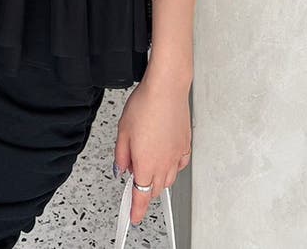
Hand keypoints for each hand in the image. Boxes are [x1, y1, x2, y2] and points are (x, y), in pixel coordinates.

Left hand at [112, 73, 191, 227]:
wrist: (166, 89)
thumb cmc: (145, 105)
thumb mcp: (122, 131)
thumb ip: (121, 155)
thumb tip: (121, 169)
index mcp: (146, 164)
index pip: (141, 196)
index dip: (136, 210)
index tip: (133, 217)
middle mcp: (164, 164)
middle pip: (155, 190)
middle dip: (145, 191)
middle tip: (135, 180)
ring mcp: (176, 155)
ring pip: (168, 180)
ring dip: (157, 180)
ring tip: (147, 165)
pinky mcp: (185, 145)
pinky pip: (179, 165)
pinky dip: (171, 168)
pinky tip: (165, 158)